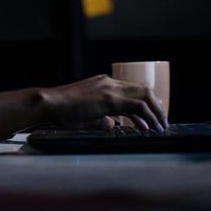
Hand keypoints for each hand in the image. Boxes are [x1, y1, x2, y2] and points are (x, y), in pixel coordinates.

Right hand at [41, 74, 168, 131]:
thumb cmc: (61, 111)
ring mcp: (109, 89)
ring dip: (155, 112)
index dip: (146, 105)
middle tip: (162, 123)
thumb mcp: (85, 115)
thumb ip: (101, 119)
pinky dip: (146, 116)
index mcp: (104, 84)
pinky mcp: (108, 99)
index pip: (133, 91)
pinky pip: (136, 105)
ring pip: (144, 96)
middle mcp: (109, 83)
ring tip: (161, 127)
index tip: (151, 120)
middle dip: (157, 107)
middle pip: (144, 90)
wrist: (48, 104)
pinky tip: (149, 128)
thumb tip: (112, 125)